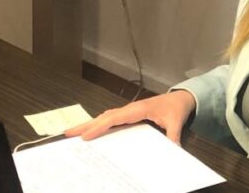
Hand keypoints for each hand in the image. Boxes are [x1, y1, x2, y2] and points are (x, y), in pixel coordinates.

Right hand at [65, 90, 196, 142]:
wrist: (180, 98)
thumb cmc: (176, 108)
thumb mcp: (176, 122)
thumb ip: (173, 136)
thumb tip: (173, 149)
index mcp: (139, 109)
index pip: (115, 118)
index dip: (100, 127)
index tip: (86, 136)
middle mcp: (130, 109)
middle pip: (104, 117)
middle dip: (86, 125)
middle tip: (68, 133)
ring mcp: (128, 111)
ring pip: (105, 117)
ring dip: (89, 124)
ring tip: (73, 133)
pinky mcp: (129, 114)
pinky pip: (110, 119)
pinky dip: (98, 124)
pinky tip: (91, 131)